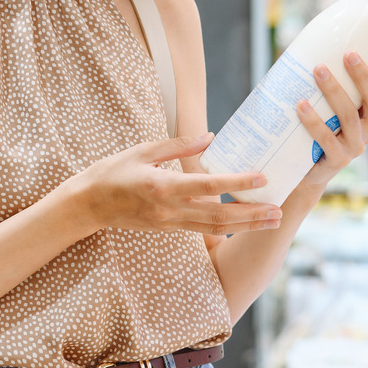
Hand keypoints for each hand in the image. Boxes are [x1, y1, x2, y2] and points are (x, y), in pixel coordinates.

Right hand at [59, 134, 281, 235]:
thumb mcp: (143, 150)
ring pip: (215, 228)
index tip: (262, 177)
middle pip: (218, 216)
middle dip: (251, 215)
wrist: (87, 205)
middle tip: (280, 211)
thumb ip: (178, 145)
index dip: (236, 182)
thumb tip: (211, 137)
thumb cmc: (112, 172)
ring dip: (246, 226)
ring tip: (272, 221)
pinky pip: (202, 230)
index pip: (207, 186)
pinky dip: (226, 228)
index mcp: (162, 187)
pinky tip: (245, 225)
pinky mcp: (168, 229)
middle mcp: (169, 210)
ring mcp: (169, 223)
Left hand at [295, 38, 367, 188]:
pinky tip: (301, 106)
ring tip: (318, 70)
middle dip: (364, 76)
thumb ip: (329, 81)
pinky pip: (327, 139)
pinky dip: (313, 121)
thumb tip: (310, 43)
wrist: (304, 171)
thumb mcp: (328, 104)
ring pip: (350, 116)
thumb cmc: (315, 127)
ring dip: (334, 91)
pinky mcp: (337, 160)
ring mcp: (355, 146)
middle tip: (347, 53)